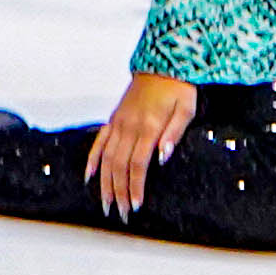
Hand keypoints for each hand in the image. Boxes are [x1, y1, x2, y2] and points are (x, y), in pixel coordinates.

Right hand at [86, 69, 200, 221]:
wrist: (163, 61)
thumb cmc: (178, 86)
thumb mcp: (186, 109)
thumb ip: (173, 134)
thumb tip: (162, 157)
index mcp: (149, 126)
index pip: (138, 164)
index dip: (135, 186)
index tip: (136, 204)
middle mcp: (130, 126)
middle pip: (119, 166)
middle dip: (119, 192)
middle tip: (122, 213)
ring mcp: (119, 122)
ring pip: (106, 158)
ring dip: (105, 183)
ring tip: (106, 204)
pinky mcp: (115, 118)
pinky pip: (99, 141)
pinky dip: (92, 160)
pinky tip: (88, 176)